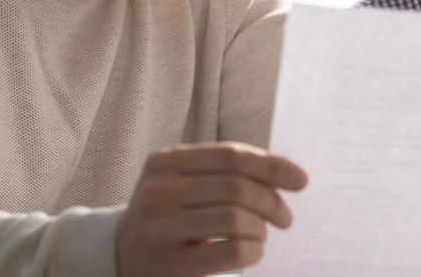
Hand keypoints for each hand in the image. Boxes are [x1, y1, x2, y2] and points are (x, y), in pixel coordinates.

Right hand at [115, 141, 307, 276]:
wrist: (119, 257)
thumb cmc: (167, 216)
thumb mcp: (182, 183)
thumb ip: (223, 173)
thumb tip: (286, 173)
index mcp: (164, 161)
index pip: (230, 155)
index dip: (272, 165)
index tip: (300, 179)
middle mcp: (159, 191)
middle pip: (237, 186)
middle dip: (272, 201)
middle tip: (285, 217)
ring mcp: (162, 228)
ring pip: (236, 217)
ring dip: (261, 228)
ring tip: (260, 235)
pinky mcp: (172, 264)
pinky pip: (233, 250)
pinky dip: (254, 250)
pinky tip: (251, 251)